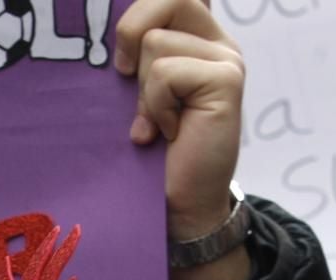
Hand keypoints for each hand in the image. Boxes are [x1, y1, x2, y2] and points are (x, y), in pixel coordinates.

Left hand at [115, 0, 245, 279]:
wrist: (179, 204)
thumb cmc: (152, 153)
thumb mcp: (137, 93)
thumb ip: (137, 53)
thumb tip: (109, 25)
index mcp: (196, 37)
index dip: (139, 11)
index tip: (124, 56)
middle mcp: (216, 41)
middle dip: (132, 33)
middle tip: (127, 78)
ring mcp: (226, 58)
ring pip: (156, 41)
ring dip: (143, 90)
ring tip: (156, 123)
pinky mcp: (226, 79)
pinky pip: (166, 72)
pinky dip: (155, 106)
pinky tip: (168, 132)